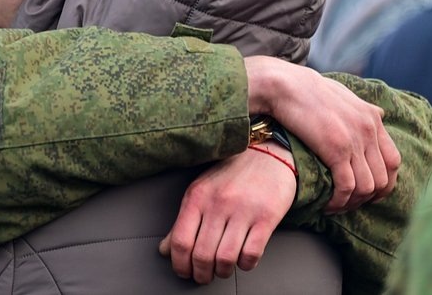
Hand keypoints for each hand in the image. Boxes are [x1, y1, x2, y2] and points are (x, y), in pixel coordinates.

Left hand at [158, 141, 295, 283]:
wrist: (266, 153)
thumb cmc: (230, 175)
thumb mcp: (200, 191)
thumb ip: (183, 221)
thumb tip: (164, 250)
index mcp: (197, 197)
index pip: (181, 241)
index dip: (180, 264)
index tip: (184, 272)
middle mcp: (218, 203)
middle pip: (202, 254)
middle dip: (200, 273)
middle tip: (203, 276)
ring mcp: (243, 211)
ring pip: (225, 258)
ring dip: (221, 272)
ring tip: (221, 270)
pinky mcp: (266, 217)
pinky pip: (251, 254)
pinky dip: (245, 265)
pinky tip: (242, 261)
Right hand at [244, 56, 400, 213]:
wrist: (285, 85)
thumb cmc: (306, 89)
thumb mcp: (343, 93)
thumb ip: (363, 107)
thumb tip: (380, 114)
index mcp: (372, 117)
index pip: (393, 161)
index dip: (384, 182)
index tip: (367, 192)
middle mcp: (369, 129)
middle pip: (383, 178)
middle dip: (369, 198)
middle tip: (350, 203)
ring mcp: (354, 140)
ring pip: (367, 187)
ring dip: (352, 203)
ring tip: (336, 206)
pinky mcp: (336, 150)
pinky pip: (347, 186)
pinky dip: (339, 201)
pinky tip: (327, 205)